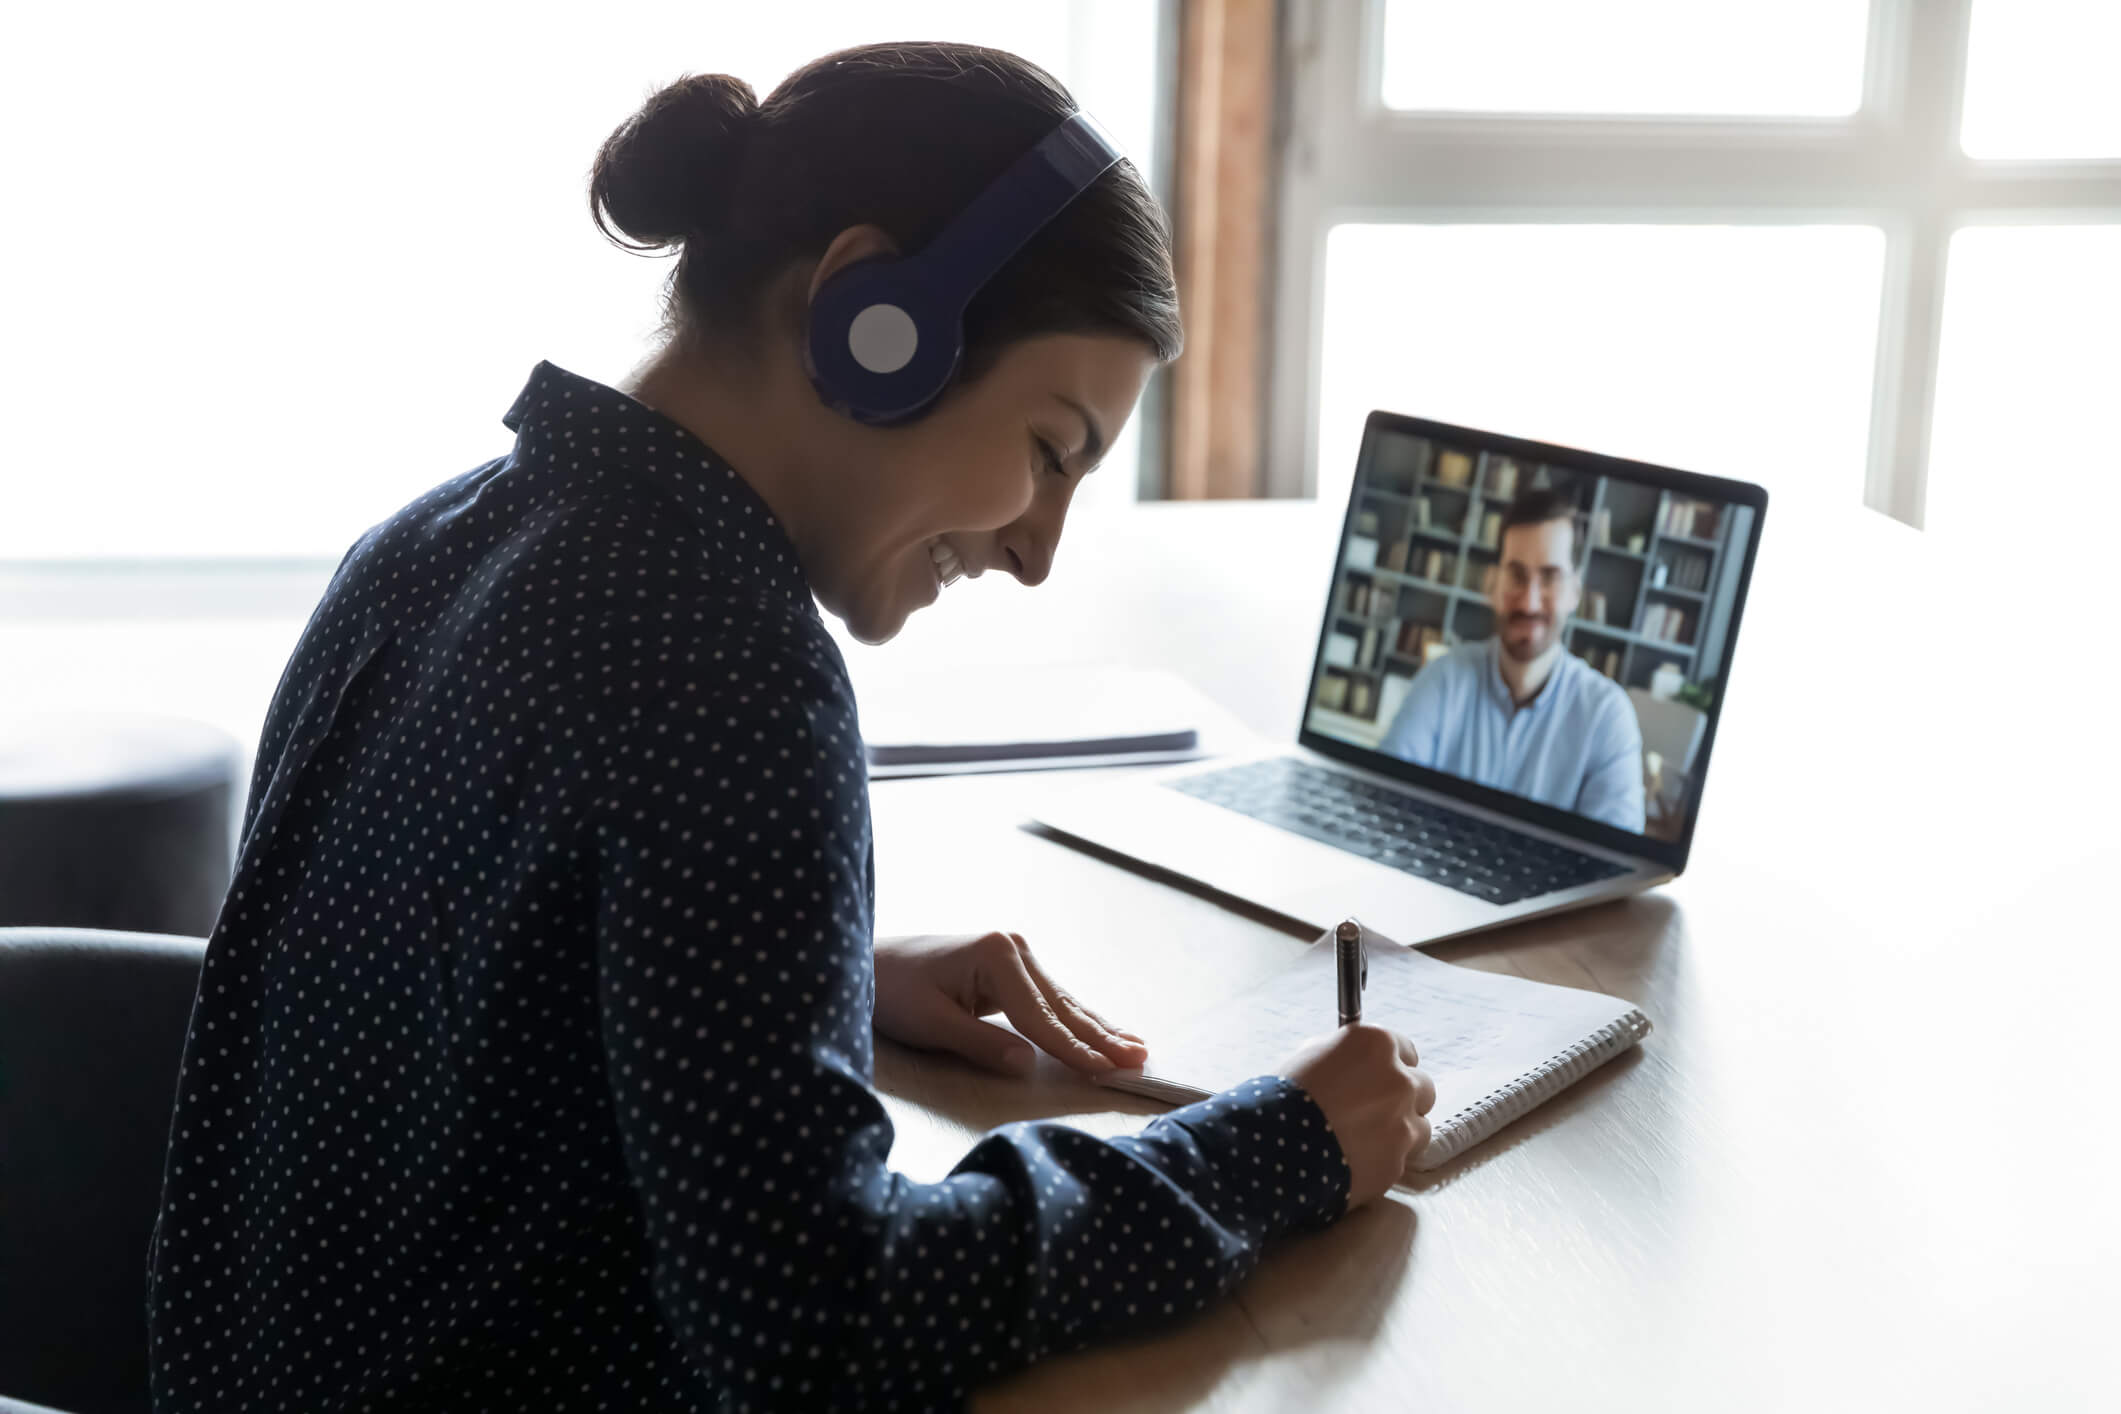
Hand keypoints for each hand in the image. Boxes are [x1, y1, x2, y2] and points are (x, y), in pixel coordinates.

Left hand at [873, 932, 1147, 1076]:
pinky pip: (1052, 1000)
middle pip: (1064, 1005)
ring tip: (1138, 1048)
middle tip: (1141, 1060)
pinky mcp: (1012, 967)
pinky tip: (1104, 1032)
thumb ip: (982, 1044)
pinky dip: (1078, 1019)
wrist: (869, 963)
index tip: (1106, 1072)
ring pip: (1065, 1002)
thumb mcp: (932, 1024)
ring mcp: (1016, 954)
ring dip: (1099, 1028)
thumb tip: (1029, 1064)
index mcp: (998, 956)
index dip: (1074, 1050)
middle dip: (1102, 1036)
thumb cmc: (893, 992)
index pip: (1043, 1017)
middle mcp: (1015, 948)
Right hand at [1276, 1026, 1435, 1211]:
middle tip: (1374, 1111)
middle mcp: (1399, 1080)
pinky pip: (1401, 1159)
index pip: (1406, 1050)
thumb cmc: (1282, 1097)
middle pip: (1422, 1088)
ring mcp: (1403, 1123)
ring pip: (1419, 1126)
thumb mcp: (1309, 1057)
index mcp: (1376, 1045)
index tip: (1378, 1078)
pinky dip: (1384, 1161)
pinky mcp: (1398, 1162)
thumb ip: (1341, 1056)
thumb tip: (1348, 1062)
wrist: (1274, 1148)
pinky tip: (1357, 1162)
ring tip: (1366, 1141)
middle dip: (1402, 1099)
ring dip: (1400, 1132)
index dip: (1390, 1066)